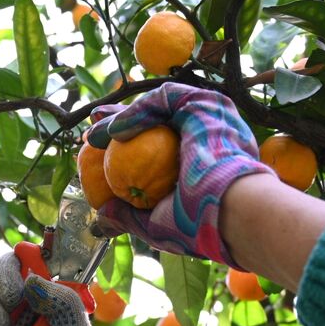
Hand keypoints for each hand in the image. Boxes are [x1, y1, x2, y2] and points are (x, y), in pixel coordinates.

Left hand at [86, 84, 273, 265]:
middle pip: (157, 122)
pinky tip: (114, 130)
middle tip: (91, 134)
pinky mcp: (205, 103)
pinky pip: (163, 99)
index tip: (99, 152)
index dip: (127, 147)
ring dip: (122, 117)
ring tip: (95, 135)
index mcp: (204, 163)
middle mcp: (209, 136)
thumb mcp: (156, 224)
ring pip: (159, 106)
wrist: (232, 214)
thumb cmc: (198, 226)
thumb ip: (129, 217)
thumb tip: (102, 219)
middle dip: (119, 123)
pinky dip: (136, 111)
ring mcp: (210, 117)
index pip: (160, 147)